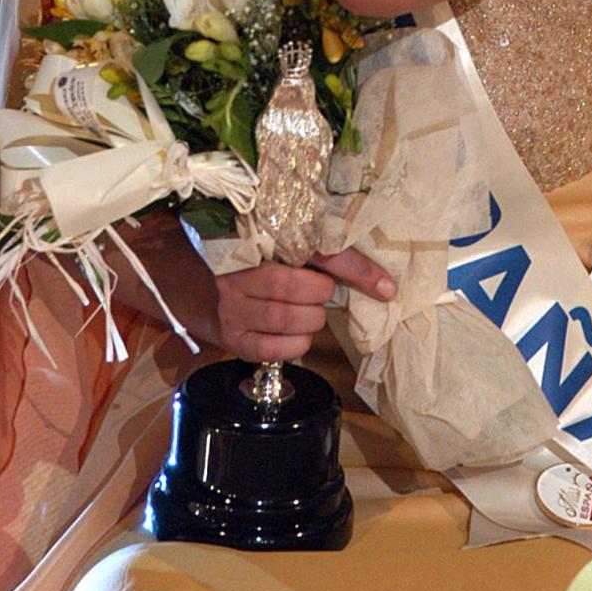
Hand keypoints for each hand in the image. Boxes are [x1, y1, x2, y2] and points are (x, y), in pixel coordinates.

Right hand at [215, 247, 396, 363]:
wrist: (205, 284)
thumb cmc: (256, 260)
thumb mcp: (286, 246)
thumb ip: (328, 255)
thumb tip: (384, 284)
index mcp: (259, 240)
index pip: (316, 251)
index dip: (353, 269)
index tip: (385, 287)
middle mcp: (239, 273)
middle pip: (293, 288)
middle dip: (319, 295)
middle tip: (320, 291)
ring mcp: (231, 308)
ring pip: (283, 319)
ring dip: (310, 320)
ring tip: (309, 312)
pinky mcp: (232, 338)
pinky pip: (271, 350)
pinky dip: (295, 346)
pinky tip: (299, 336)